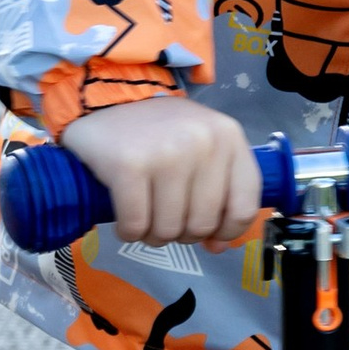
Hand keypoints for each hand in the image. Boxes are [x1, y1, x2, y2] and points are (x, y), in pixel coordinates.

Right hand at [60, 94, 262, 249]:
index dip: (227, 231)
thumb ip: (218, 196)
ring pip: (168, 229)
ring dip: (153, 235)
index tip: (209, 233)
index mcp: (228, 137)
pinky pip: (136, 225)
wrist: (103, 102)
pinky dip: (129, 231)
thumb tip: (217, 247)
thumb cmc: (158, 133)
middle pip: (202, 224)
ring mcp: (166, 153)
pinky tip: (125, 220)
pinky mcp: (129, 165)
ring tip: (145, 218)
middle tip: (165, 219)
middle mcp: (203, 141)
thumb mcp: (200, 152)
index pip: (244, 207)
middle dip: (181, 233)